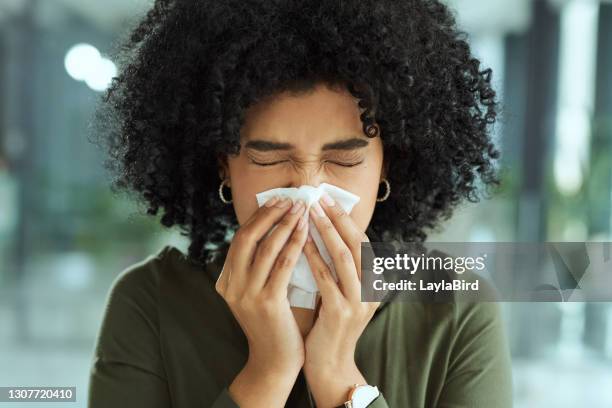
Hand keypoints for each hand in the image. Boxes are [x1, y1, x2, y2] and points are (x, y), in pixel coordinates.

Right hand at [215, 196, 309, 406]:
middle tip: (290, 199)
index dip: (259, 217)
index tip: (278, 200)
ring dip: (285, 225)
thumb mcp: (259, 291)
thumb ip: (262, 266)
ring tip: (301, 209)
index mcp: (226, 281)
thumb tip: (279, 228)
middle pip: (246, 238)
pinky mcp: (266, 303)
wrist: (275, 361)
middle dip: (269, 215)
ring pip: (265, 248)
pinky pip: (282, 265)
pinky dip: (294, 244)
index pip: (240, 239)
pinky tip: (306, 231)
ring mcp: (245, 294)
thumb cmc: (274, 323)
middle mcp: (230, 285)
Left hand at [302, 194, 379, 406]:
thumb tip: (327, 234)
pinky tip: (301, 243)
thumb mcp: (344, 294)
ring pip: (345, 257)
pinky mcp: (342, 313)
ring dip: (326, 231)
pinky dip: (315, 257)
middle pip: (358, 244)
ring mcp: (359, 302)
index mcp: (375, 283)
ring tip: (310, 213)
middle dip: (338, 218)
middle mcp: (373, 290)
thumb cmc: (331, 325)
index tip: (329, 200)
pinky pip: (327, 278)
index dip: (347, 219)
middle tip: (320, 198)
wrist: (331, 365)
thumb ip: (342, 269)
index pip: (364, 242)